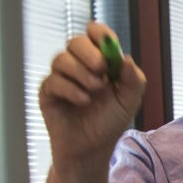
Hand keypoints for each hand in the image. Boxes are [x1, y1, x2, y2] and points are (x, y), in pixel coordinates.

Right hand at [39, 22, 146, 176]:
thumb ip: (133, 80)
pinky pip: (53, 80)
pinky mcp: (49, 91)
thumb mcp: (129, 102)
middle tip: (102, 70)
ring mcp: (62, 77)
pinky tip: (83, 102)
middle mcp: (79, 66)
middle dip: (90, 53)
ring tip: (94, 92)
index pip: (95, 35)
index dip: (100, 34)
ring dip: (81, 73)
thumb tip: (126, 58)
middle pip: (75, 41)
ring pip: (62, 59)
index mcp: (100, 63)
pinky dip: (71, 89)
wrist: (92, 149)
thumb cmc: (109, 122)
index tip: (107, 41)